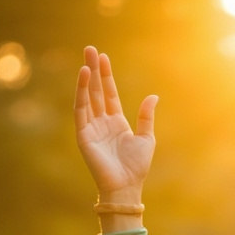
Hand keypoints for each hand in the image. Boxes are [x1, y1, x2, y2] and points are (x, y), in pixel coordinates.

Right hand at [75, 46, 157, 195]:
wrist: (126, 186)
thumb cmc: (137, 167)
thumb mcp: (146, 138)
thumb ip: (146, 116)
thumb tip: (153, 96)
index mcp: (117, 123)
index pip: (108, 94)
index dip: (106, 76)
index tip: (103, 57)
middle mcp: (102, 123)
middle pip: (96, 91)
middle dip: (94, 70)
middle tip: (89, 49)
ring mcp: (92, 128)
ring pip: (87, 97)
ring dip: (86, 78)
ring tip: (87, 59)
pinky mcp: (83, 135)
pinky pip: (80, 110)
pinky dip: (81, 93)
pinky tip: (84, 77)